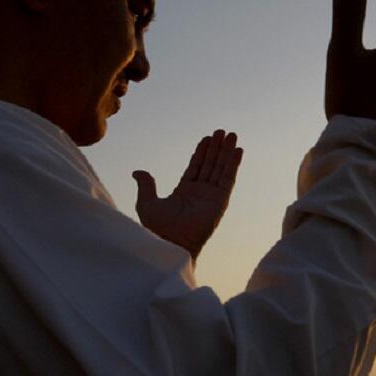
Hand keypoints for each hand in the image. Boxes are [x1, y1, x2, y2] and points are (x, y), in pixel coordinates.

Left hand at [132, 130, 242, 262]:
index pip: (195, 167)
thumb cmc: (158, 230)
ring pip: (220, 169)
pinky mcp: (220, 201)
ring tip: (231, 135)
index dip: (201, 152)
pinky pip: (228, 179)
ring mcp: (211, 197)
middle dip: (216, 148)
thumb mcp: (146, 203)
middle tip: (221, 132)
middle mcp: (200, 194)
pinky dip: (233, 164)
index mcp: (184, 193)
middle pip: (210, 165)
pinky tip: (237, 151)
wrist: (171, 244)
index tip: (207, 138)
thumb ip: (146, 186)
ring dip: (226, 152)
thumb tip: (137, 172)